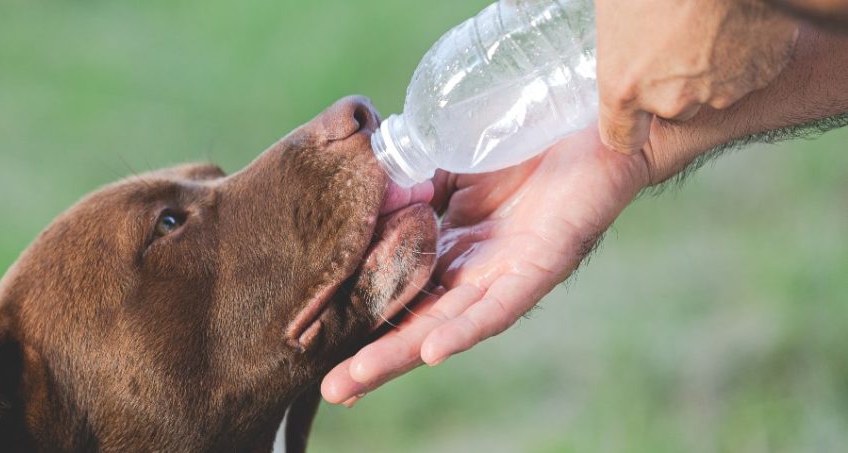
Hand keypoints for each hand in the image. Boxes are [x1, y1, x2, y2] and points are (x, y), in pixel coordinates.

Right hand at [322, 128, 648, 404]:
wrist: (591, 115)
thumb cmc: (522, 139)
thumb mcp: (449, 158)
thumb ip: (410, 179)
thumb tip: (363, 195)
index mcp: (449, 248)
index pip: (395, 290)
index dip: (360, 315)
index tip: (314, 343)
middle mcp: (473, 270)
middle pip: (415, 321)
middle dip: (373, 356)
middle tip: (330, 389)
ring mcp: (504, 272)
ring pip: (448, 323)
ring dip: (403, 353)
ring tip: (359, 378)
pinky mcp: (540, 264)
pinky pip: (499, 305)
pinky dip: (465, 328)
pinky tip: (433, 350)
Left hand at [595, 0, 797, 153]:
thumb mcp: (616, 13)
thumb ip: (619, 45)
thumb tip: (619, 48)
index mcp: (624, 87)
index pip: (621, 137)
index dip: (627, 124)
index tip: (632, 114)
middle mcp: (670, 100)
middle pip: (671, 111)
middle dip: (671, 85)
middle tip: (675, 42)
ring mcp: (717, 90)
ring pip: (711, 92)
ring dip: (710, 68)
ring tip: (708, 26)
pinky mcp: (758, 74)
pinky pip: (748, 73)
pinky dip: (744, 55)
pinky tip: (736, 24)